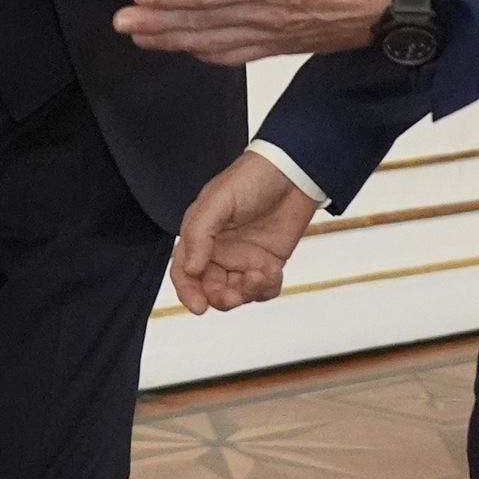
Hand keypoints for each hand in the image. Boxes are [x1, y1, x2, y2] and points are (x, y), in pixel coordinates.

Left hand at [112, 0, 393, 66]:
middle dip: (158, 23)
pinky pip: (236, 55)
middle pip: (202, 23)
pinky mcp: (282, 46)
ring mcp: (274, 36)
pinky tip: (188, 50)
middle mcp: (268, 15)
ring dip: (174, 41)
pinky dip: (206, 54)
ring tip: (140, 37)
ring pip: (213, 43)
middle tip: (122, 22)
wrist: (397, 8)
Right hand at [170, 150, 314, 312]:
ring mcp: (244, 258)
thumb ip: (200, 234)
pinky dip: (267, 288)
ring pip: (237, 293)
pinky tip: (272, 272)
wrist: (294, 172)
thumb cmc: (252, 177)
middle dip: (220, 298)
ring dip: (247, 293)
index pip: (185, 271)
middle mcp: (219, 250)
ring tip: (259, 276)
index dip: (187, 292)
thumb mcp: (217, 201)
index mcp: (200, 235)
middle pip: (210, 288)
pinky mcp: (268, 262)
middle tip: (233, 296)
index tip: (198, 306)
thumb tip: (191, 268)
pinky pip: (263, 289)